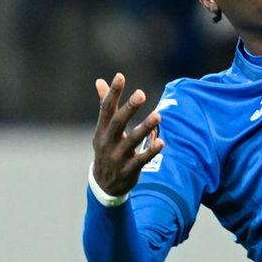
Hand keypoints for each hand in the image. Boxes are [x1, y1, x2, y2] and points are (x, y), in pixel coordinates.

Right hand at [92, 73, 163, 196]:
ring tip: (157, 115)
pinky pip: (141, 160)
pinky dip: (150, 151)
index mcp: (101, 130)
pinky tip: (161, 142)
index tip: (120, 76)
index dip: (113, 93)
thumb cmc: (107, 150)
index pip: (106, 109)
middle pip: (118, 123)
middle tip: (141, 93)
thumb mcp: (102, 130)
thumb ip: (104, 106)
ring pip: (132, 141)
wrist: (104, 184)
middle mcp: (108, 142)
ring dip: (145, 127)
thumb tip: (100, 81)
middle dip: (129, 108)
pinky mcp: (128, 170)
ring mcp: (117, 157)